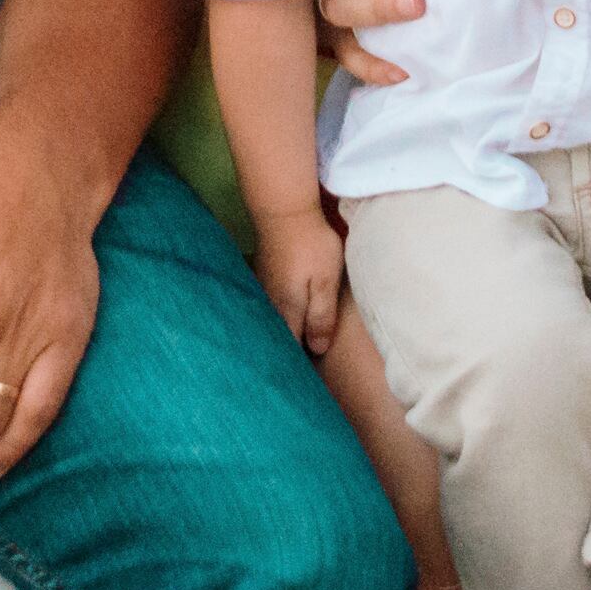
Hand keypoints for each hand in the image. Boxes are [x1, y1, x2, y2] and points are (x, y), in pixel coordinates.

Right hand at [249, 204, 346, 356]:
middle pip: (278, 337)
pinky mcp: (265, 275)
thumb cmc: (311, 246)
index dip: (297, 365)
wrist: (284, 209)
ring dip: (281, 334)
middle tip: (296, 371)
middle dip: (286, 354)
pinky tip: (285, 318)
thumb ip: (321, 317)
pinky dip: (277, 317)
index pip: (289, 348)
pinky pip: (270, 306)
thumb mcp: (326, 282)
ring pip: (272, 321)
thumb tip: (317, 349)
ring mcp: (264, 288)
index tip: (304, 380)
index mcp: (286, 311)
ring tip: (291, 350)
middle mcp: (271, 304)